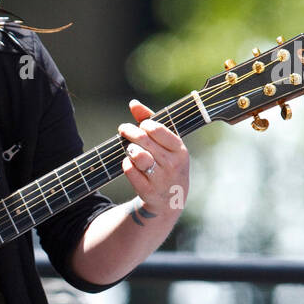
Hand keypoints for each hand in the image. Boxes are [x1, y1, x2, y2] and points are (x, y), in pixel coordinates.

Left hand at [118, 99, 189, 215]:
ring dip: (129, 149)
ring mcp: (161, 178)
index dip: (143, 124)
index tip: (139, 125)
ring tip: (130, 149)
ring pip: (137, 155)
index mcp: (180, 149)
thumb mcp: (166, 144)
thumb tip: (133, 103)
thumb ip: (150, 121)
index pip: (156, 129)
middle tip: (123, 130)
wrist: (170, 200)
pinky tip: (130, 164)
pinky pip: (129, 170)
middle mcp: (172, 164)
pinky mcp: (148, 191)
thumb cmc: (167, 164)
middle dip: (129, 132)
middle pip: (143, 140)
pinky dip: (126, 164)